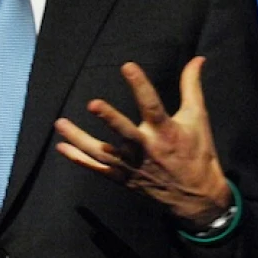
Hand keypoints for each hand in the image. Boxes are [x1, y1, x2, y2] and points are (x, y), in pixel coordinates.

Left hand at [54, 56, 231, 227]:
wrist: (197, 198)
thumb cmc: (197, 152)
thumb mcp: (198, 118)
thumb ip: (191, 87)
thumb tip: (198, 59)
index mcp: (166, 132)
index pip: (152, 105)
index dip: (140, 85)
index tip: (127, 66)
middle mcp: (148, 150)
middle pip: (126, 133)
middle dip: (110, 119)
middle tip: (92, 104)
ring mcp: (133, 167)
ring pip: (103, 153)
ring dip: (80, 139)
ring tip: (60, 124)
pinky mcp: (125, 179)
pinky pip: (99, 169)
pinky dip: (80, 159)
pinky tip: (62, 147)